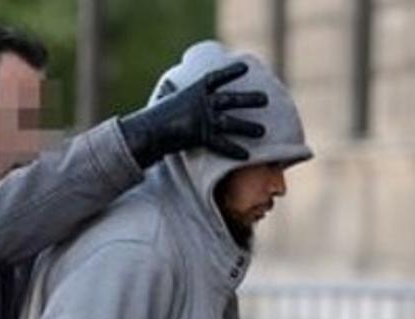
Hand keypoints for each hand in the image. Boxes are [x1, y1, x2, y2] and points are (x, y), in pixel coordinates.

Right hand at [119, 61, 267, 167]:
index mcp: (194, 91)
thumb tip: (166, 85)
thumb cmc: (154, 116)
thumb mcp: (163, 99)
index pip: (216, 78)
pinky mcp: (202, 136)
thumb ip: (170, 92)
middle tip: (266, 99)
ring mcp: (204, 120)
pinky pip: (221, 144)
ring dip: (248, 127)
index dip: (231, 72)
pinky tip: (247, 156)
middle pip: (231, 99)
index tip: (245, 67)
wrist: (148, 131)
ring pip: (231, 122)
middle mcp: (203, 104)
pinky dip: (234, 150)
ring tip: (262, 131)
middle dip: (249, 99)